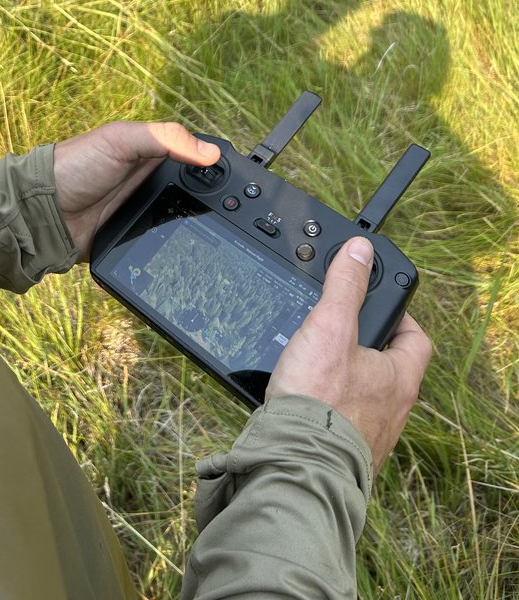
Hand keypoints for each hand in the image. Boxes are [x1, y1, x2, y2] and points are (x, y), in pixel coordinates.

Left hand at [52, 121, 219, 261]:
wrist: (42, 213)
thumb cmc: (75, 165)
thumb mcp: (121, 140)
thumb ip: (165, 139)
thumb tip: (211, 152)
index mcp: (153, 153)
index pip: (196, 159)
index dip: (217, 169)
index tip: (239, 185)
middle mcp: (152, 182)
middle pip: (196, 194)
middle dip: (213, 206)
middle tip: (233, 219)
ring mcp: (145, 212)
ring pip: (184, 222)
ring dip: (197, 230)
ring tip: (220, 242)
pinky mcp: (136, 239)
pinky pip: (163, 245)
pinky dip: (176, 250)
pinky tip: (190, 256)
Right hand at [266, 236, 432, 474]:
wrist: (297, 463)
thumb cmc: (320, 399)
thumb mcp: (330, 327)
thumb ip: (345, 286)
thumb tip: (360, 250)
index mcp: (399, 378)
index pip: (416, 338)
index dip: (399, 316)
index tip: (375, 302)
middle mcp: (392, 410)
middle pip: (388, 366)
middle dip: (364, 346)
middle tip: (337, 329)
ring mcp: (369, 434)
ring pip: (364, 394)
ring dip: (344, 377)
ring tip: (314, 361)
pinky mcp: (343, 451)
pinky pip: (340, 419)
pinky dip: (325, 404)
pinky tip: (302, 398)